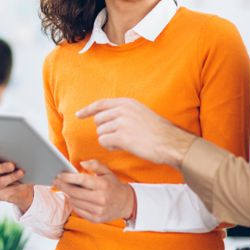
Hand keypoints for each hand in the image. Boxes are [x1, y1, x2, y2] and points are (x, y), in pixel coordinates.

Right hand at [0, 150, 33, 211]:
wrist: (15, 186)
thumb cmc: (9, 168)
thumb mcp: (6, 161)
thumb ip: (7, 157)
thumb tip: (18, 154)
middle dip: (1, 168)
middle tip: (12, 165)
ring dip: (11, 177)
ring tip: (21, 173)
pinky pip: (8, 191)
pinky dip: (19, 186)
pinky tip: (27, 182)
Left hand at [52, 160, 134, 223]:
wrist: (126, 203)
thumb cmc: (113, 185)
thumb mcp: (107, 172)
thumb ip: (95, 165)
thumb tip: (81, 163)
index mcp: (103, 185)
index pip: (81, 180)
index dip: (68, 177)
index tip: (59, 174)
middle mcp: (101, 199)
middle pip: (75, 192)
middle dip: (63, 186)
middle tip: (55, 181)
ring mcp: (98, 211)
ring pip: (75, 202)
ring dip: (69, 195)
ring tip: (67, 188)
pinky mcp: (96, 219)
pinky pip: (78, 211)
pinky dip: (75, 204)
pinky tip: (75, 198)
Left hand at [77, 98, 196, 169]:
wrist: (170, 142)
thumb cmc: (158, 131)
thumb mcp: (140, 113)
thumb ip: (124, 112)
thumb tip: (107, 118)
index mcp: (127, 102)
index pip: (101, 104)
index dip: (88, 110)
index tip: (79, 115)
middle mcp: (122, 110)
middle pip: (98, 120)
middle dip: (104, 130)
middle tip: (118, 137)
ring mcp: (121, 122)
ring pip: (100, 132)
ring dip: (109, 140)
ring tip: (124, 142)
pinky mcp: (121, 136)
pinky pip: (104, 141)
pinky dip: (110, 146)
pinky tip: (122, 147)